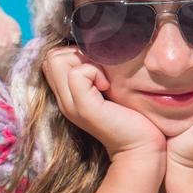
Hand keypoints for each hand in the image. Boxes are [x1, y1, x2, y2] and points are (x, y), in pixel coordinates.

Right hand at [42, 46, 164, 163]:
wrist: (141, 146)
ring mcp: (70, 104)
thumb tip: (96, 46)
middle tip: (101, 70)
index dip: (74, 52)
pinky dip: (94, 71)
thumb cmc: (133, 115)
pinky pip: (77, 73)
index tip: (98, 66)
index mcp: (68, 94)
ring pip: (57, 59)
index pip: (51, 58)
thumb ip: (97, 71)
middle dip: (77, 53)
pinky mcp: (83, 107)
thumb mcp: (109, 87)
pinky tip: (107, 87)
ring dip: (85, 61)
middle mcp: (64, 99)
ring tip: (104, 79)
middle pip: (51, 56)